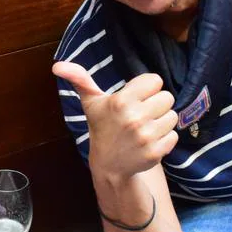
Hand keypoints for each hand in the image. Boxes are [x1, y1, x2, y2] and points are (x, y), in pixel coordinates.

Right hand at [53, 61, 178, 181]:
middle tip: (141, 114)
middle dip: (155, 104)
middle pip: (167, 97)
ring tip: (145, 127)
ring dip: (161, 121)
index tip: (136, 98)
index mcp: (121, 101)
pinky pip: (174, 136)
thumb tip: (57, 65)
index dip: (147, 88)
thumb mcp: (91, 103)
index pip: (155, 80)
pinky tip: (150, 141)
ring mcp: (146, 136)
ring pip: (172, 116)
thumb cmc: (102, 127)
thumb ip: (80, 80)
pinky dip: (165, 139)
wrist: (109, 166)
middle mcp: (135, 118)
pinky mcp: (156, 152)